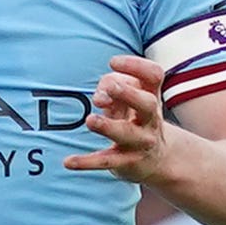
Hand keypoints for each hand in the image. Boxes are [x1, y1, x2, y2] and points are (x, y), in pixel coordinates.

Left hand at [64, 54, 177, 181]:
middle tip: (111, 88)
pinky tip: (68, 162)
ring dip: (107, 126)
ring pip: (126, 133)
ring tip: (90, 120)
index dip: (136, 66)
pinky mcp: (126, 162)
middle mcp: (150, 119)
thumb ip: (112, 88)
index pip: (154, 75)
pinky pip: (105, 162)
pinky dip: (86, 162)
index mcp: (152, 97)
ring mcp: (140, 141)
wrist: (157, 159)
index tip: (112, 62)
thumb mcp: (127, 100)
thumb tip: (100, 96)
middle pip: (147, 103)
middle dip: (128, 94)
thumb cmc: (134, 119)